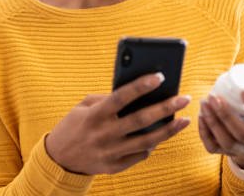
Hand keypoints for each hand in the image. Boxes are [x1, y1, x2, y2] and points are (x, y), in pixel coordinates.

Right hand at [45, 73, 190, 174]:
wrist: (59, 158)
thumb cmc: (75, 124)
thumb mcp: (84, 106)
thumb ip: (107, 98)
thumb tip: (139, 93)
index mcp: (95, 115)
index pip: (121, 97)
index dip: (140, 86)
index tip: (159, 77)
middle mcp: (103, 134)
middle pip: (140, 120)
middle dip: (165, 108)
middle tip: (184, 98)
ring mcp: (110, 153)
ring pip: (147, 141)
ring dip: (169, 130)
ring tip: (184, 120)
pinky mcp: (114, 167)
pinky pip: (140, 155)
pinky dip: (152, 144)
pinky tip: (162, 135)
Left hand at [198, 69, 243, 168]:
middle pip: (242, 134)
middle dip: (226, 115)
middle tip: (214, 97)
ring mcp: (243, 150)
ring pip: (227, 142)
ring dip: (213, 123)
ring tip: (204, 103)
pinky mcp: (227, 153)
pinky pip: (213, 147)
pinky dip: (204, 132)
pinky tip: (201, 117)